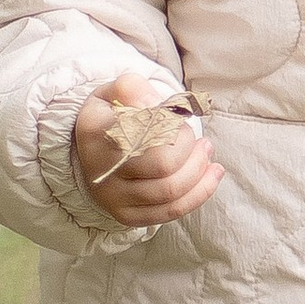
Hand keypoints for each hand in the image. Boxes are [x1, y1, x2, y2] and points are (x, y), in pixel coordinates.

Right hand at [72, 70, 221, 228]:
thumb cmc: (113, 116)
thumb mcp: (115, 91)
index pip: (148, 133)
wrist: (93, 149)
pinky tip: (211, 175)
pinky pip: (170, 211)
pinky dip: (199, 193)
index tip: (178, 119)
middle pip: (164, 167)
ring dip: (200, 171)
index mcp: (96, 132)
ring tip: (206, 153)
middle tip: (201, 140)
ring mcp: (111, 197)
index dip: (174, 128)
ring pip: (171, 192)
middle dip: (192, 151)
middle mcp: (100, 169)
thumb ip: (133, 88)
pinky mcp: (126, 215)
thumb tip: (155, 106)